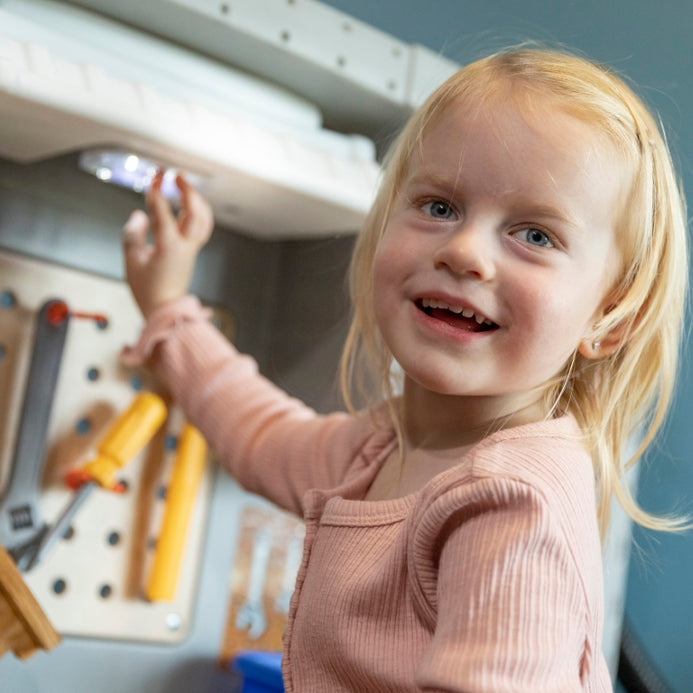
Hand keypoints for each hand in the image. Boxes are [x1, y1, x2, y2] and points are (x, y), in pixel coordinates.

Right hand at [123, 171, 213, 317]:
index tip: (152, 178)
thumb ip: (133, 234)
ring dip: (197, 200)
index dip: (156, 192)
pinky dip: (198, 213)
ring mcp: (191, 249)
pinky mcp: (192, 252)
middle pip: (195, 211)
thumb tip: (139, 216)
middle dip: (187, 190)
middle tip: (176, 176)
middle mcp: (185, 245)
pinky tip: (190, 206)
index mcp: (169, 245)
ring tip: (185, 187)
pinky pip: (201, 227)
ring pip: (203, 219)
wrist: (164, 309)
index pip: (163, 210)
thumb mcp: (131, 261)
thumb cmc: (147, 289)